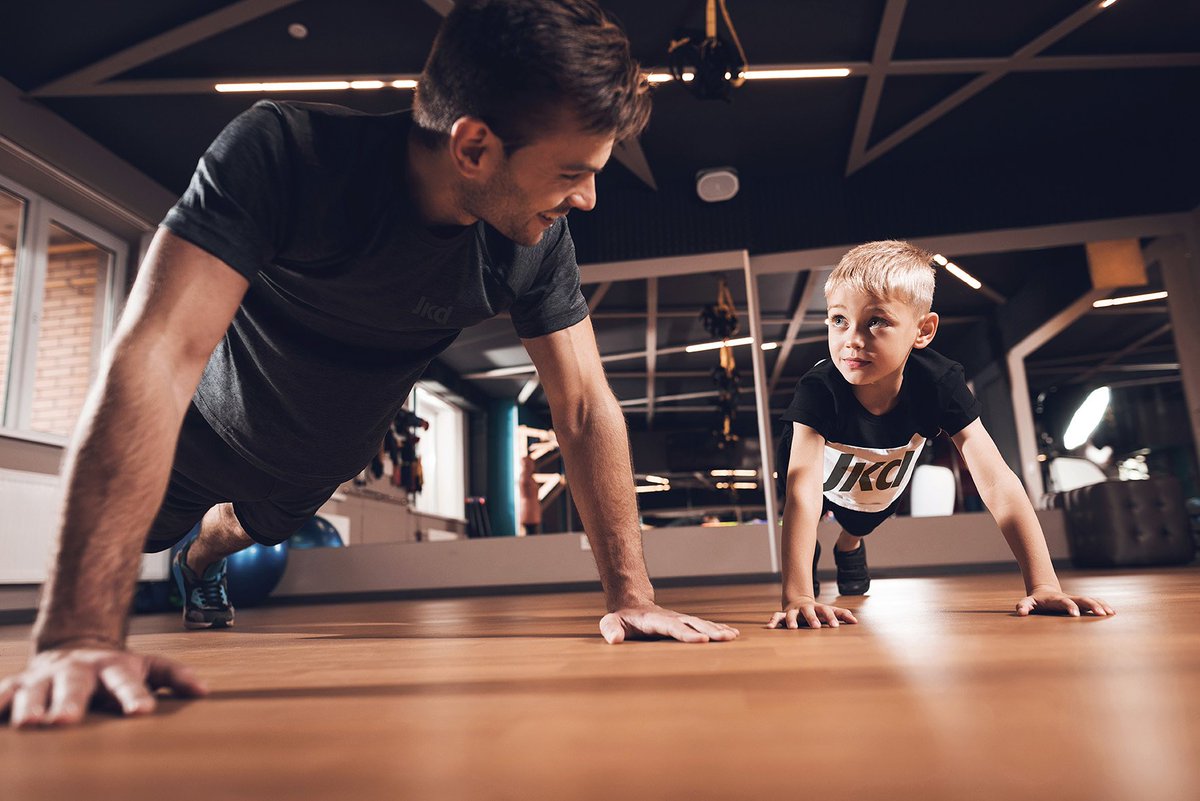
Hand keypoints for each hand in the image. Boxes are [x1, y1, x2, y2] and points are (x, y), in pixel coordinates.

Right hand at [1, 644, 207, 728]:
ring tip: (31, 725)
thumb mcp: (148, 666)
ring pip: (36, 691)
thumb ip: (175, 676)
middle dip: (70, 703)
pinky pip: (4, 693)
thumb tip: (204, 692)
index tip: (141, 713)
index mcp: (113, 668)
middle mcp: (78, 671)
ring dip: (32, 707)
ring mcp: (46, 677)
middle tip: (66, 723)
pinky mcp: (18, 684)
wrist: (76, 648)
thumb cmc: (116, 669)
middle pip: (75, 686)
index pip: (127, 682)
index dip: (134, 696)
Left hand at [599, 605, 739, 643]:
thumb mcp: (611, 623)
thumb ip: (610, 629)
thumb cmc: (621, 620)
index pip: (672, 627)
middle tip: (726, 638)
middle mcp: (671, 617)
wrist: (631, 606)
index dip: (687, 634)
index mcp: (654, 620)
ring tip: (733, 636)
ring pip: (701, 623)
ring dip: (717, 630)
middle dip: (709, 631)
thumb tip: (614, 639)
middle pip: (692, 623)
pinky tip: (732, 634)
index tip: (702, 640)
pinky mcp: (685, 623)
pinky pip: (704, 625)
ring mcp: (679, 619)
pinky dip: (718, 628)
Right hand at [768, 598, 857, 629]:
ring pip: (792, 614)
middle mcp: (805, 608)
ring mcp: (794, 611)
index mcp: (818, 608)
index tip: (834, 626)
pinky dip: (773, 621)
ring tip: (793, 628)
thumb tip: (856, 621)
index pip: (825, 610)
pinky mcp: (784, 615)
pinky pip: (777, 616)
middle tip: (816, 627)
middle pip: (809, 611)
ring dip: (792, 620)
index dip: (830, 617)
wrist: (798, 601)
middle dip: (812, 619)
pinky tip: (769, 627)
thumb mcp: (829, 611)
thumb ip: (842, 614)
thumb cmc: (817, 611)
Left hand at [1016, 587, 1114, 616]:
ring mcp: (1076, 599)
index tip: (1076, 615)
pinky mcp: (1081, 602)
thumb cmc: (1036, 601)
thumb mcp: (1028, 602)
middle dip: (1092, 605)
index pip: (1065, 602)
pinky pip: (1094, 601)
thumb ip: (1023, 606)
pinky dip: (1103, 605)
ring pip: (1090, 599)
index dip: (1070, 607)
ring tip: (1111, 613)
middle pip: (1082, 599)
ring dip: (1100, 605)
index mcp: (1057, 599)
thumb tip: (1020, 613)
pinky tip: (1112, 612)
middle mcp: (1069, 598)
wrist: (1044, 591)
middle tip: (1101, 614)